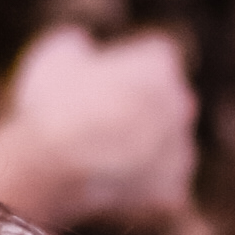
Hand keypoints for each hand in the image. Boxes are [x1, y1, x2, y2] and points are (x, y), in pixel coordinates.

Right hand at [0, 20, 199, 234]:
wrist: (55, 167)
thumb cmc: (53, 106)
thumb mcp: (52, 58)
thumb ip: (75, 45)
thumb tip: (79, 44)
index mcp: (160, 63)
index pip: (151, 59)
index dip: (122, 71)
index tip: (97, 84)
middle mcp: (182, 102)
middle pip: (163, 104)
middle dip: (138, 111)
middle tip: (97, 123)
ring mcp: (182, 149)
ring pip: (164, 146)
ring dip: (141, 151)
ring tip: (99, 160)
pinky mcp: (173, 190)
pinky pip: (159, 189)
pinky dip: (140, 191)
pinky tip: (109, 189)